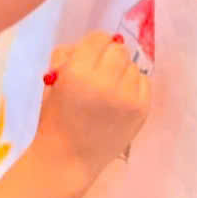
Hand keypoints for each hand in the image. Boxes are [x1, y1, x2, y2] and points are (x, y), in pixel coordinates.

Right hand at [34, 32, 150, 181]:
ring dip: (121, 72)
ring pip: (133, 65)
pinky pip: (144, 82)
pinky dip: (133, 85)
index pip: (98, 38)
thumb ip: (68, 56)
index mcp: (77, 72)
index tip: (89, 55)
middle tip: (100, 71)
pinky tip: (120, 98)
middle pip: (119, 50)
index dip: (93, 45)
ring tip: (109, 89)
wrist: (68, 159)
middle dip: (108, 56)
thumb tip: (94, 43)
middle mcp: (105, 82)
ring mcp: (127, 97)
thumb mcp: (52, 81)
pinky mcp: (141, 110)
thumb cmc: (55, 119)